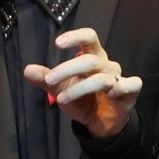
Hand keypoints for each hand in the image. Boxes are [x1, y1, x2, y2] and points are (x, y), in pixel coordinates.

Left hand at [25, 25, 141, 140]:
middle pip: (90, 60)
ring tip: (61, 99)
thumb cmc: (81, 99)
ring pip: (102, 78)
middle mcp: (106, 65)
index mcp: (92, 58)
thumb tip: (27, 69)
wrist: (98, 121)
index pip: (89, 38)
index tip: (58, 43)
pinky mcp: (129, 92)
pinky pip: (131, 84)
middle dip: (68, 69)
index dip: (76, 37)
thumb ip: (45, 79)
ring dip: (79, 88)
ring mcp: (119, 77)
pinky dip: (121, 87)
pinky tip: (109, 94)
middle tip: (49, 80)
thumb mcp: (60, 89)